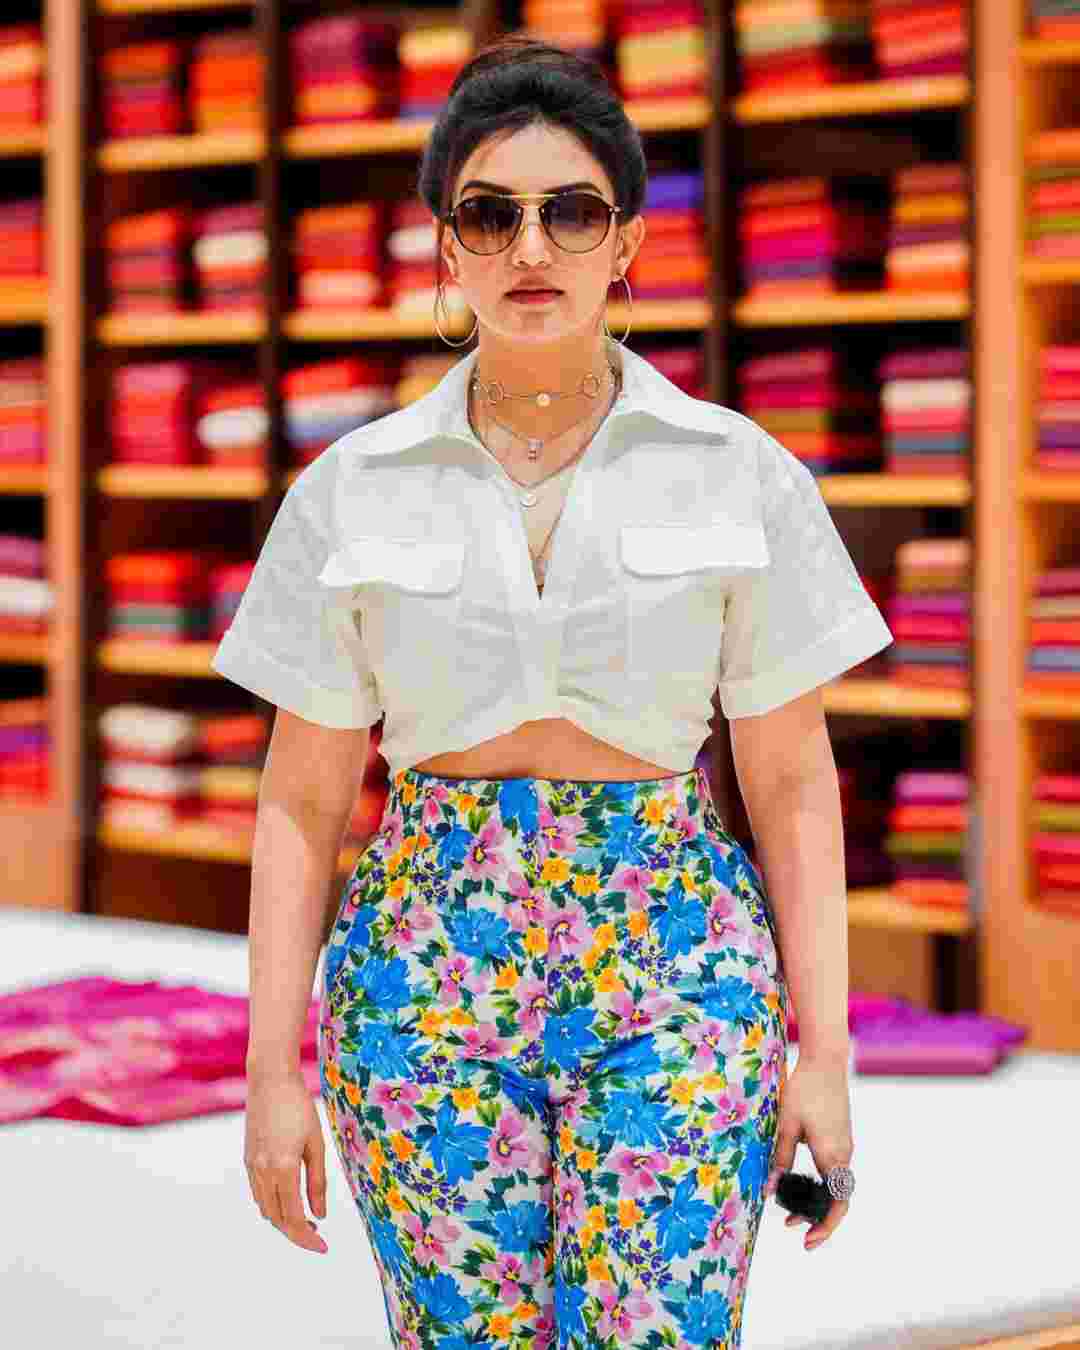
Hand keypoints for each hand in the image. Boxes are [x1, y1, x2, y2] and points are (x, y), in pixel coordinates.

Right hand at [244, 1069, 328, 1253]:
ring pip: (266, 1209)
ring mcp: (252, 1167)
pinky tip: (289, 1200)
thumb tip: (321, 1215)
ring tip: (308, 1220)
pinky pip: (259, 1194)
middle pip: (278, 1219)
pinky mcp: (248, 1160)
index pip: (294, 1219)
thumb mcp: (316, 1143)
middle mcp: (263, 1172)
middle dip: (297, 1234)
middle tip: (318, 1238)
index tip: (324, 1248)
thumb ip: (318, 1182)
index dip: (308, 1238)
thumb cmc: (299, 1108)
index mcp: (284, 1169)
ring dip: (284, 1221)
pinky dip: (273, 1205)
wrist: (270, 1080)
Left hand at [765, 1056, 853, 1251]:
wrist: (825, 1062)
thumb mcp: (786, 1124)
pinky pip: (833, 1170)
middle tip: (793, 1230)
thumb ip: (780, 1158)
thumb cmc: (804, 1090)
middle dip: (817, 1218)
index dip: (825, 1226)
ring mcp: (844, 1146)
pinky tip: (799, 1183)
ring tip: (789, 1211)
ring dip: (816, 1201)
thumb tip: (768, 1190)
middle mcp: (843, 1154)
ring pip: (835, 1185)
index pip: (837, 1204)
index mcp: (832, 1155)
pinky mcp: (840, 1137)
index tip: (807, 1241)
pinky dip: (819, 1184)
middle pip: (837, 1199)